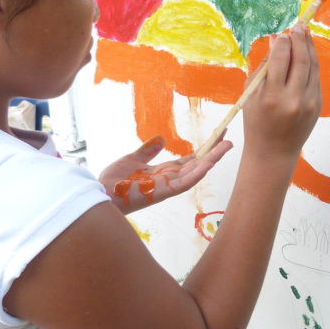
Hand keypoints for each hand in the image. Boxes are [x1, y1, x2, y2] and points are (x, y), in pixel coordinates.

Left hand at [100, 135, 231, 214]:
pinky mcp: (164, 192)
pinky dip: (198, 173)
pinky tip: (209, 163)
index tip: (217, 136)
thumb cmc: (114, 180)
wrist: (101, 193)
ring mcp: (169, 186)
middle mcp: (170, 179)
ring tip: (227, 146)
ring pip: (196, 172)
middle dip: (214, 151)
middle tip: (229, 137)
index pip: (190, 159)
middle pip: (198, 164)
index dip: (204, 148)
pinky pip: (185, 183)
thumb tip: (161, 139)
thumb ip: (148, 150)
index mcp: (164, 171)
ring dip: (212, 160)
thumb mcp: (132, 159)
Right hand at [241, 25, 320, 160]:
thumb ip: (264, 68)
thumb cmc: (256, 121)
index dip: (283, 42)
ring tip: (304, 32)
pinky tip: (307, 52)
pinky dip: (312, 63)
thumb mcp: (251, 95)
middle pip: (302, 60)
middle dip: (300, 40)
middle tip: (297, 26)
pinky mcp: (318, 105)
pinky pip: (316, 78)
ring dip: (309, 47)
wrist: (274, 151)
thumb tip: (276, 41)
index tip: (281, 34)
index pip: (281, 59)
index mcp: (272, 96)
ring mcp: (309, 103)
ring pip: (313, 67)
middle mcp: (293, 99)